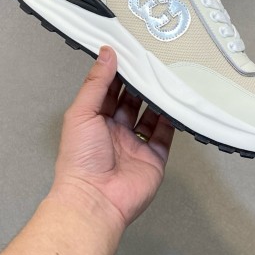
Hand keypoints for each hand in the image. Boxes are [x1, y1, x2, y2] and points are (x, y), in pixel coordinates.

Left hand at [48, 46, 174, 227]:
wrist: (96, 199)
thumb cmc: (80, 160)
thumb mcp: (82, 113)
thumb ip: (96, 83)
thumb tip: (106, 55)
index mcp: (94, 121)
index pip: (109, 91)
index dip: (118, 74)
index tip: (129, 56)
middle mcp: (115, 132)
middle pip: (131, 102)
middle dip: (140, 85)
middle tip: (150, 66)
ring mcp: (135, 145)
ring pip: (149, 116)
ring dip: (156, 100)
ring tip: (165, 82)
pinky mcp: (153, 158)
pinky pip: (164, 135)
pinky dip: (171, 121)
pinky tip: (174, 106)